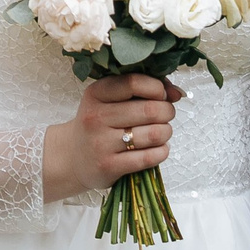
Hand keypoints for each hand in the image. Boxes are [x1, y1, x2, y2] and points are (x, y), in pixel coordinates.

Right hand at [41, 74, 183, 202]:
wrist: (72, 157)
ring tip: (161, 132)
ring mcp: (101, 143)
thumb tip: (177, 92)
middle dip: (167, 112)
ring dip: (166, 132)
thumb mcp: (109, 100)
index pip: (133, 83)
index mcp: (96, 94)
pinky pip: (148, 157)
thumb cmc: (99, 123)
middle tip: (165, 116)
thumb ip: (142, 89)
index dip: (157, 88)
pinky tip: (158, 149)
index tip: (161, 95)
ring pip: (154, 134)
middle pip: (150, 110)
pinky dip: (162, 152)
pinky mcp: (109, 166)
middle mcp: (96, 117)